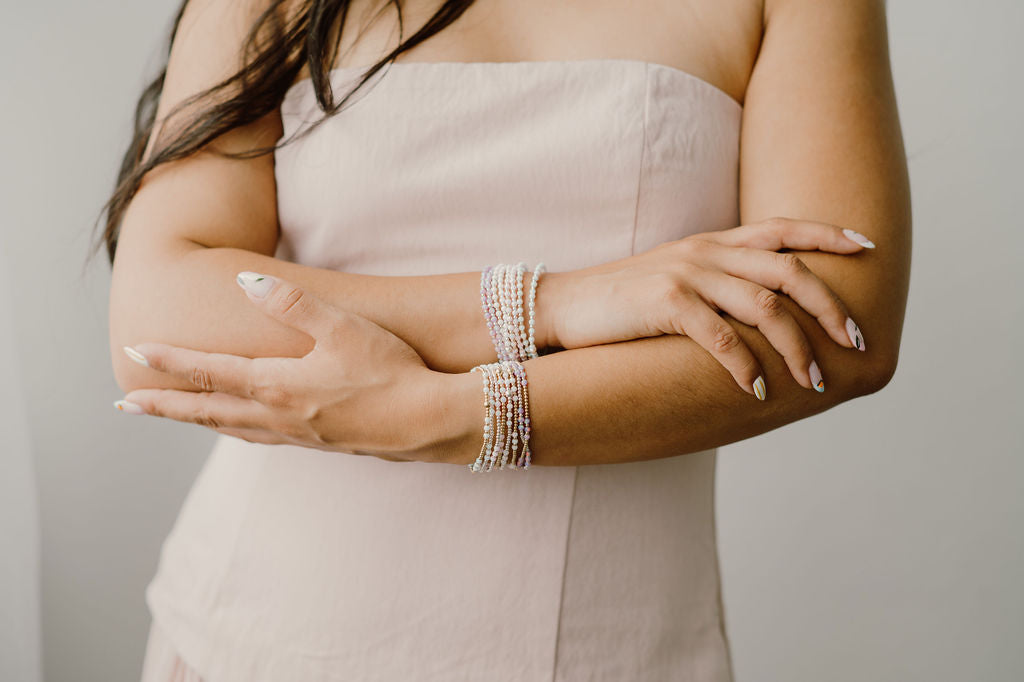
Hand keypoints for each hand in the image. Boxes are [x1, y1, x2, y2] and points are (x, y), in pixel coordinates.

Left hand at [115, 272, 445, 461]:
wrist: (430, 422)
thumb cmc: (390, 371)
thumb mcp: (344, 327)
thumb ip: (293, 304)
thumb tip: (244, 283)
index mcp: (278, 385)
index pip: (210, 370)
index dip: (169, 362)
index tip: (133, 353)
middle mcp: (279, 415)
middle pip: (207, 409)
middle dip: (165, 405)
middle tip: (126, 404)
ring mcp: (298, 435)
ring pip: (232, 428)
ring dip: (197, 420)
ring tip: (176, 415)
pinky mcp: (320, 443)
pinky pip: (261, 438)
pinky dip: (235, 430)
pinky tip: (243, 428)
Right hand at [541, 217, 873, 396]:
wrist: (562, 307)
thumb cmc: (621, 304)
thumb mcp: (675, 281)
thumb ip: (717, 286)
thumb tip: (763, 316)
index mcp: (712, 243)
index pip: (782, 229)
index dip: (829, 235)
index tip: (868, 247)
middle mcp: (705, 252)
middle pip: (788, 269)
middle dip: (830, 306)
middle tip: (855, 342)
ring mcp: (685, 274)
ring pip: (764, 305)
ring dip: (795, 347)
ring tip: (811, 381)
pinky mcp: (664, 303)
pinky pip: (720, 336)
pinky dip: (743, 365)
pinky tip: (754, 390)